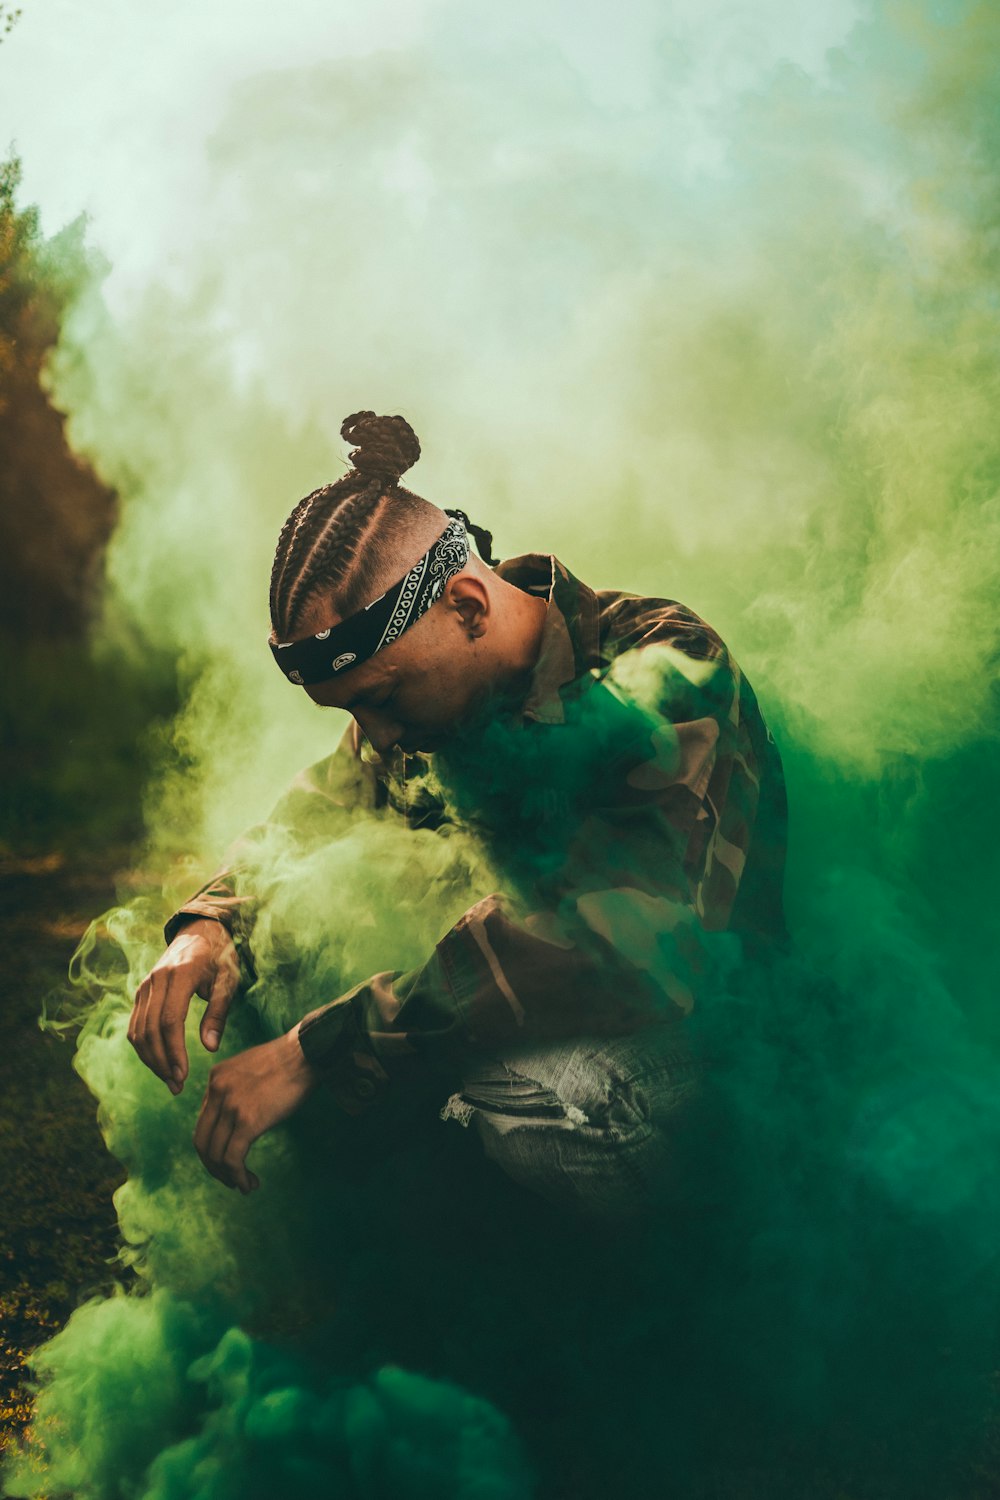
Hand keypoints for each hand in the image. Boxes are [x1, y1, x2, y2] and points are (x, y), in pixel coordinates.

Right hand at [129, 919, 240, 1092]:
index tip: (184, 1075)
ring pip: (138, 1030)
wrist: (200, 931)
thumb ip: (218, 1012)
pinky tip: (159, 1063)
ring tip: (170, 1080)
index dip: (174, 1051)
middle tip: (178, 1086)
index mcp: (181, 974)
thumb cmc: (220, 956)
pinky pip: (135, 1024)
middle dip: (162, 1062)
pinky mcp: (141, 991)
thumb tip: (210, 1047)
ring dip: (151, 1059)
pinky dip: (143, 1047)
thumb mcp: (228, 980)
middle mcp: (156, 979)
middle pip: (150, 1029)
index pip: (170, 1021)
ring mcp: (145, 985)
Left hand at [193, 1026, 317, 1192]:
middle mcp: (217, 1091)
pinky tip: (249, 1184)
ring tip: (245, 1185)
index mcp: (216, 1078)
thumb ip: (236, 1088)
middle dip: (213, 1166)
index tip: (228, 1158)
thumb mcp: (251, 1068)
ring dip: (227, 1176)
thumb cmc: (289, 1060)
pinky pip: (233, 1158)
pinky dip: (237, 1177)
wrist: (307, 1052)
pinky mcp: (248, 1121)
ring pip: (215, 1154)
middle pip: (202, 1142)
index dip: (212, 1146)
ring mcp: (231, 1106)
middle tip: (229, 1178)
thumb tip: (236, 1118)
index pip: (203, 1122)